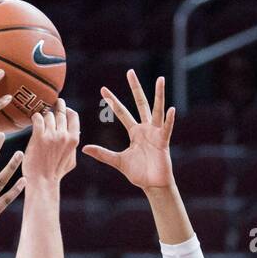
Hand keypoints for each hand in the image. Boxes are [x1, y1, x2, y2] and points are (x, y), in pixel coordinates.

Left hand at [23, 99, 79, 185]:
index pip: (73, 116)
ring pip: (48, 115)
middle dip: (55, 108)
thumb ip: (73, 147)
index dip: (67, 110)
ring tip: (39, 119)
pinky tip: (33, 120)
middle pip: (60, 113)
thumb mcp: (71, 161)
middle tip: (50, 106)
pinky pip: (37, 118)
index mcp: (73, 139)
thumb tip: (77, 135)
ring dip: (43, 116)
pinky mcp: (39, 137)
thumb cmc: (55, 173)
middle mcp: (64, 135)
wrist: (42, 182)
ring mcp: (51, 135)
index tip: (62, 108)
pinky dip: (35, 117)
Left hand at [83, 70, 174, 191]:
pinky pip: (166, 128)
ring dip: (159, 95)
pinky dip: (169, 120)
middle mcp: (145, 128)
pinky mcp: (163, 142)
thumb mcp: (117, 161)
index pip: (122, 112)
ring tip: (160, 79)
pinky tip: (171, 109)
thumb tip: (85, 148)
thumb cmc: (138, 173)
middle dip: (135, 88)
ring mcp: (155, 133)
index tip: (103, 89)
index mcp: (135, 132)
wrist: (153, 185)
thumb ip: (102, 154)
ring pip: (157, 110)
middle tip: (130, 72)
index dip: (113, 101)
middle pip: (140, 103)